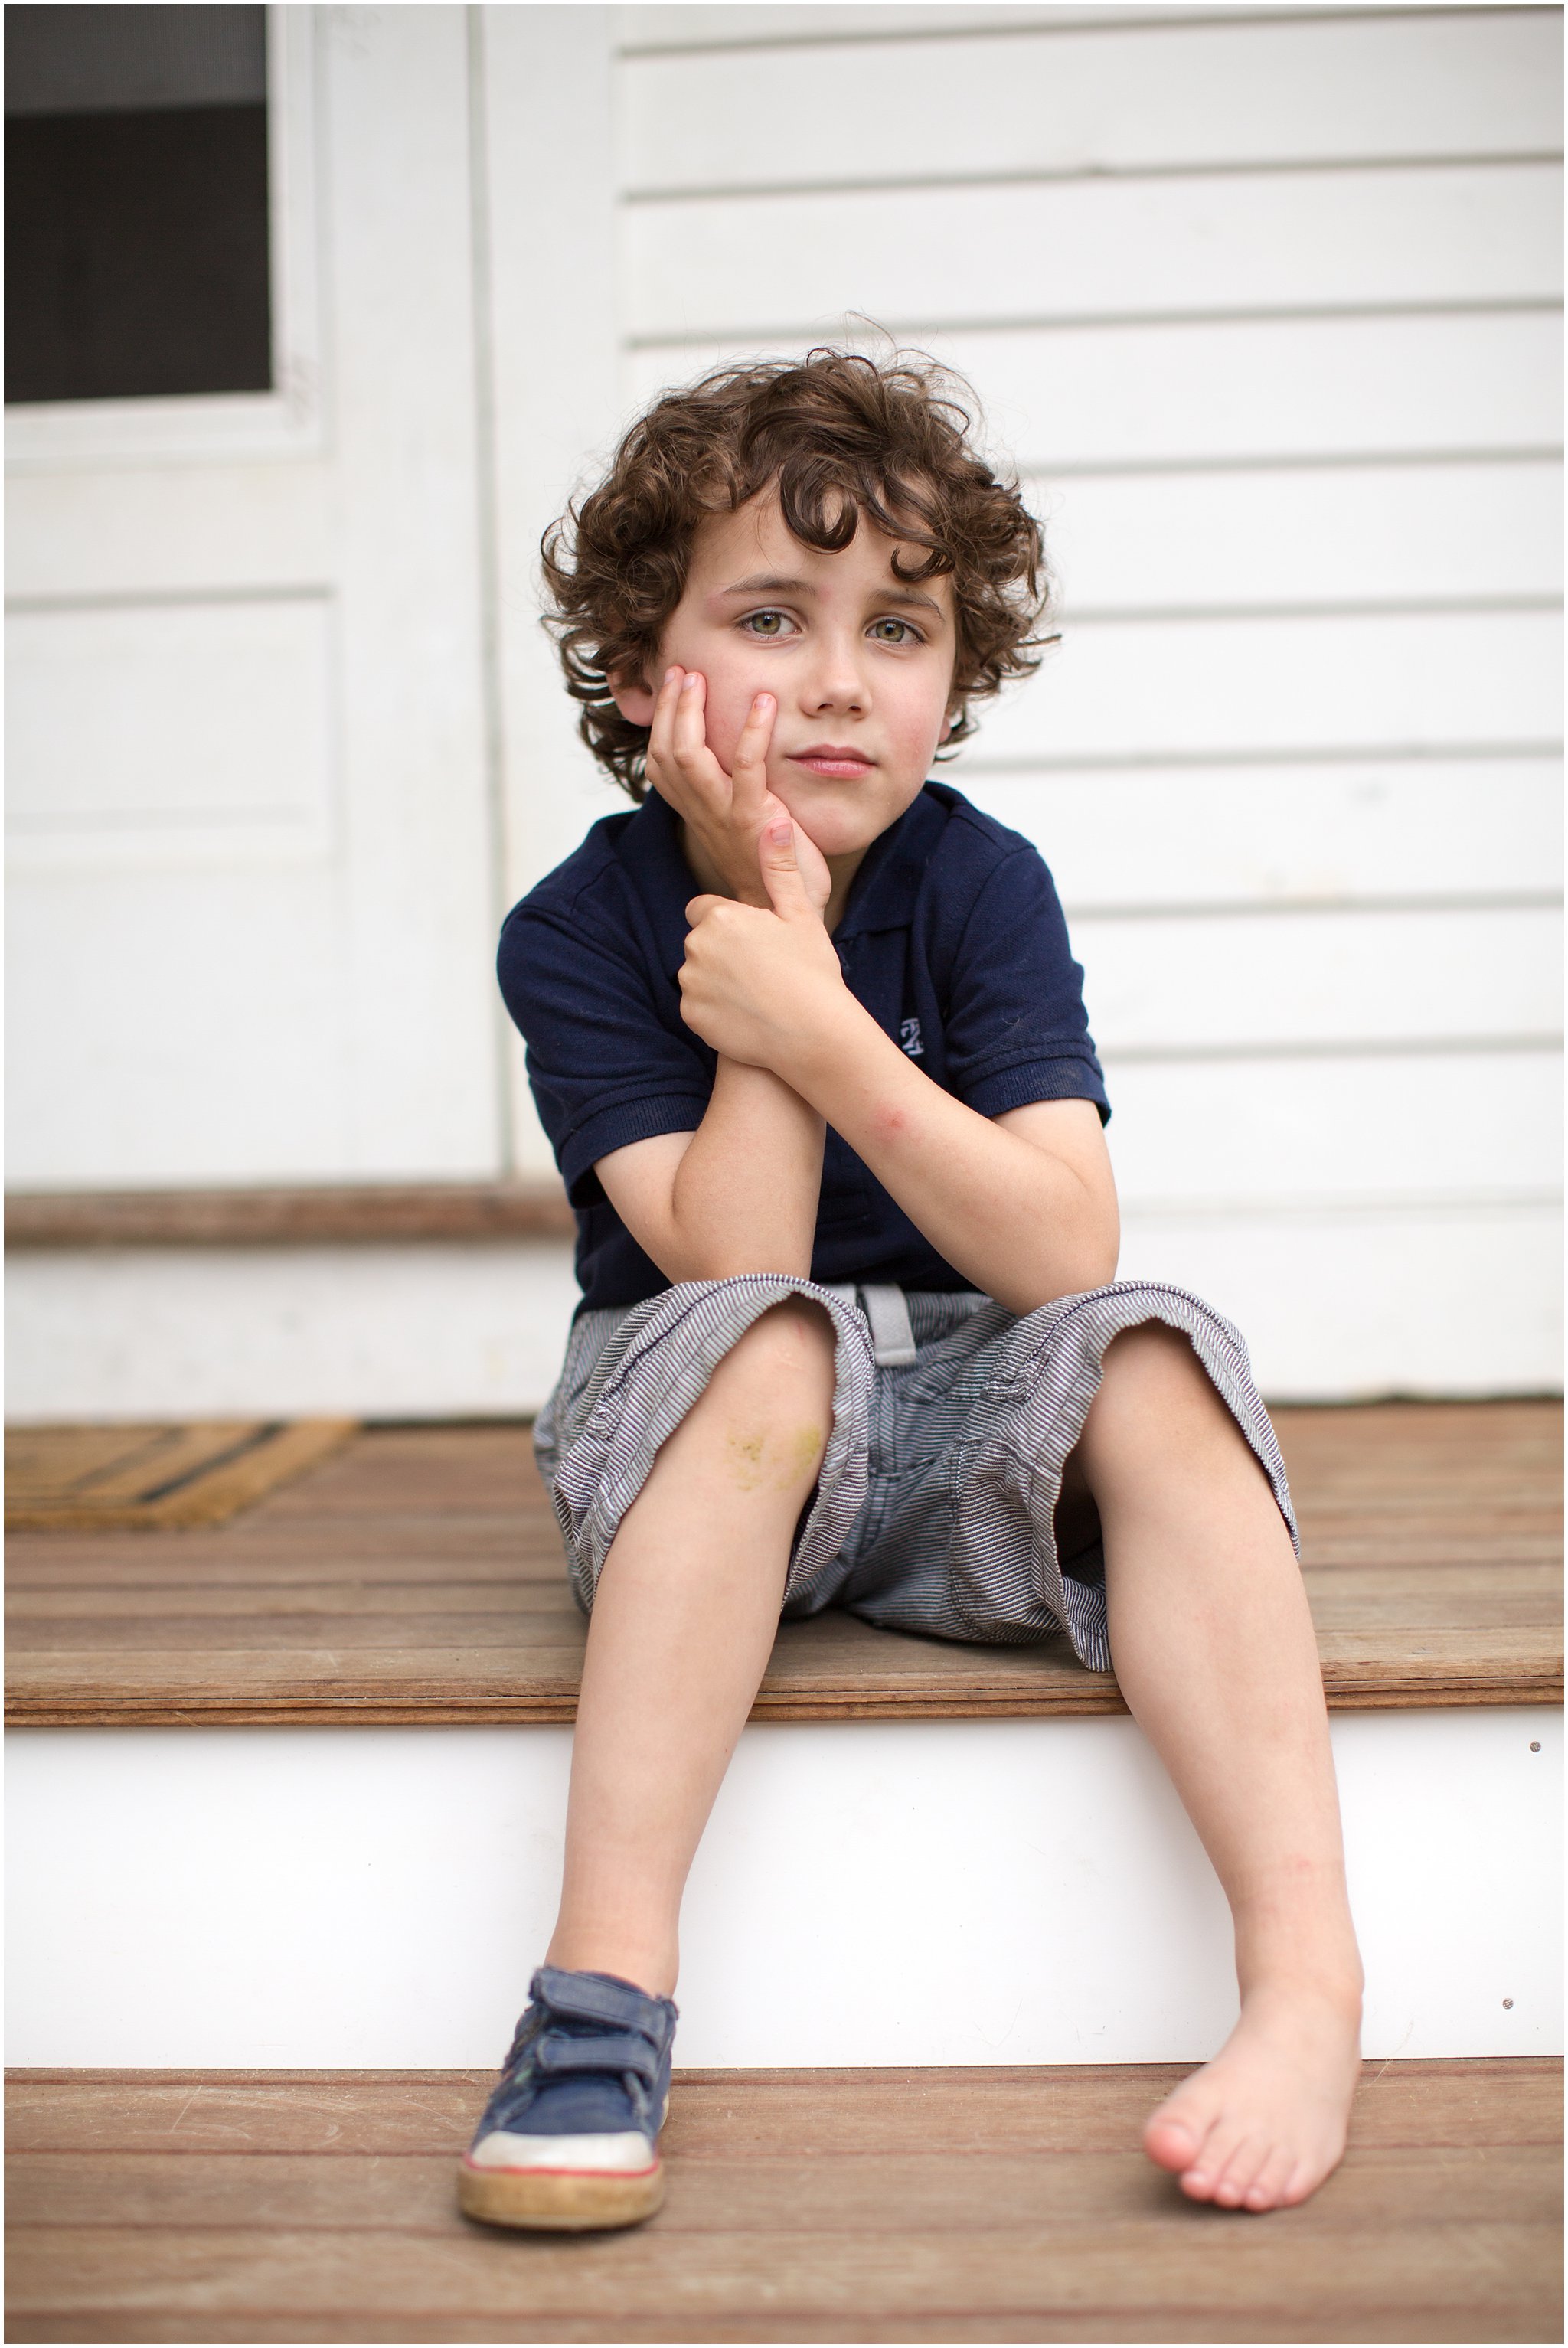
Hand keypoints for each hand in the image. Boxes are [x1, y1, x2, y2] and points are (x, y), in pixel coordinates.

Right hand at [647, 666, 830, 915]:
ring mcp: (724, 817)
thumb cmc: (771, 868)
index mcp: (697, 814)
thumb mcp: (744, 826)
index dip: (661, 722)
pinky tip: (765, 703)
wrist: (787, 914)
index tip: (672, 684)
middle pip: (666, 753)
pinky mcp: (754, 820)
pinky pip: (746, 768)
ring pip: (689, 757)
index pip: (661, 763)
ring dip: (690, 713)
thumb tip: (739, 759)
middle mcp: (702, 814)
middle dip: (669, 708)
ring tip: (700, 678)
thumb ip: (735, 794)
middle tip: (682, 671)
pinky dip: (753, 731)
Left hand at [679, 817, 849, 1073]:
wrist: (813, 1034)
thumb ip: (779, 869)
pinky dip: (714, 1011)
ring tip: (757, 994)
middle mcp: (696, 947)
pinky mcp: (691, 1016)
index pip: (704, 909)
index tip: (756, 941)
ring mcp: (690, 984)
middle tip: (761, 970)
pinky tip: (746, 1016)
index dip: (730, 924)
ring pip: (696, 975)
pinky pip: (696, 1007)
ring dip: (716, 981)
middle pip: (699, 942)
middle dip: (721, 951)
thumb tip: (774, 822)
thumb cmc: (813, 971)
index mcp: (720, 917)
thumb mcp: (801, 914)